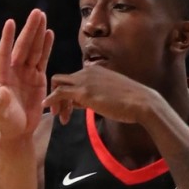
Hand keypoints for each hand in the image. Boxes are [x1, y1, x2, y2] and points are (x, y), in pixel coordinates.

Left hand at [0, 9, 54, 140]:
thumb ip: (1, 103)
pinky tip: (49, 33)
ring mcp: (26, 73)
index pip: (4, 53)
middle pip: (22, 47)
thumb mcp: (1, 115)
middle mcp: (14, 71)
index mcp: (2, 77)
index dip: (7, 38)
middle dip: (29, 30)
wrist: (18, 131)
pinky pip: (42, 58)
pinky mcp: (38, 78)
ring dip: (38, 33)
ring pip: (33, 49)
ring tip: (42, 16)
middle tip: (36, 13)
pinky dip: (46, 46)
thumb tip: (3, 91)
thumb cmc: (7, 124)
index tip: (10, 22)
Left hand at [45, 64, 166, 124]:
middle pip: (62, 79)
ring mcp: (84, 80)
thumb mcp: (107, 94)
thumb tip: (77, 102)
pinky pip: (59, 92)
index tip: (70, 109)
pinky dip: (50, 100)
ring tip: (60, 117)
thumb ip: (91, 95)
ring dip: (54, 101)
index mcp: (95, 71)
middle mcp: (87, 71)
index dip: (68, 94)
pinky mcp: (83, 91)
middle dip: (57, 95)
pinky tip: (46, 107)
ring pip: (58, 84)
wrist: (141, 102)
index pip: (73, 79)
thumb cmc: (129, 102)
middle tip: (58, 113)